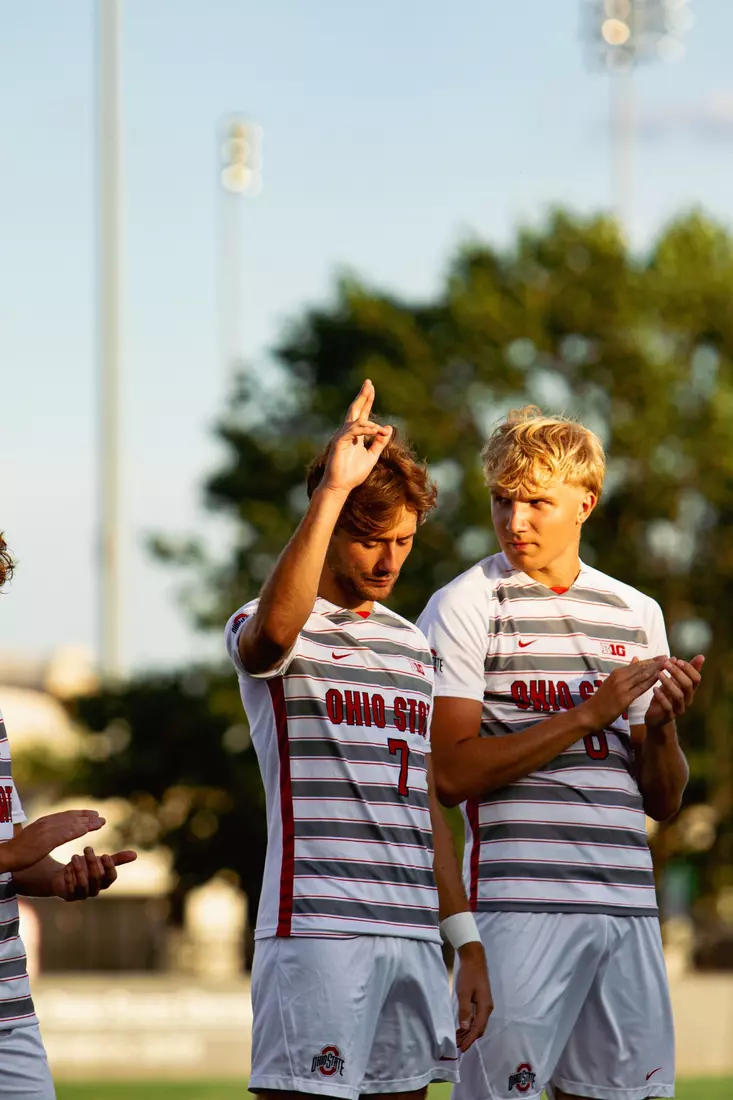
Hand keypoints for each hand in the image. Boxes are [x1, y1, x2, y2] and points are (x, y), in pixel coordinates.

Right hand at [1, 811, 104, 873]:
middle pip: (71, 817)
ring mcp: (46, 830)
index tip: (91, 814)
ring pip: (72, 823)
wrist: (7, 856)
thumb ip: (43, 834)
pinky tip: (87, 829)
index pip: (65, 815)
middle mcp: (46, 823)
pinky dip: (78, 829)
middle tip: (100, 817)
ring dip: (87, 822)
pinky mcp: (46, 840)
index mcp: (43, 822)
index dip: (80, 814)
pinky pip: (66, 833)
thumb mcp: (33, 839)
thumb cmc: (18, 851)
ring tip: (100, 822)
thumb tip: (50, 836)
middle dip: (87, 816)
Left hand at [52, 846, 136, 901]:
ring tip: (74, 856)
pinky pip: (70, 889)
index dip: (109, 868)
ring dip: (79, 870)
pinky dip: (68, 878)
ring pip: (83, 885)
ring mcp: (82, 894)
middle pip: (96, 878)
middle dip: (92, 863)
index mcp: (104, 882)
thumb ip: (117, 859)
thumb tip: (135, 854)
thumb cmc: (86, 867)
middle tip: (87, 848)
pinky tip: (67, 867)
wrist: (65, 875)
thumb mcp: (101, 861)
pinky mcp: (69, 896)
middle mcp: (95, 890)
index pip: (111, 878)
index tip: (104, 855)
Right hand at [319, 380, 392, 494]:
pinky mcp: (339, 442)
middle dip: (363, 397)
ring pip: (356, 421)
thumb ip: (379, 443)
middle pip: (356, 410)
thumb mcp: (372, 456)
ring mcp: (342, 436)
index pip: (362, 414)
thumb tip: (388, 429)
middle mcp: (348, 433)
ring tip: (380, 429)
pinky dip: (365, 429)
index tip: (371, 388)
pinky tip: (374, 430)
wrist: (341, 486)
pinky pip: (353, 431)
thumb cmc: (354, 473)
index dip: (367, 401)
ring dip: (370, 423)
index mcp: (356, 435)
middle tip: (368, 383)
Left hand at [454, 940, 492, 1052]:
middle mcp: (487, 1008)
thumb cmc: (469, 975)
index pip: (478, 1029)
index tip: (462, 1049)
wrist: (474, 959)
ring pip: (478, 1023)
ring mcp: (485, 1004)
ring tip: (458, 1039)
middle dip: (470, 1038)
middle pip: (480, 1028)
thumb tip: (465, 1028)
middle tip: (458, 1046)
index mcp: (485, 1007)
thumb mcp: (464, 993)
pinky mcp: (481, 1001)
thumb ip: (464, 1010)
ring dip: (469, 1032)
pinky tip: (461, 1027)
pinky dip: (469, 1024)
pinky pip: (476, 1017)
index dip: (470, 1040)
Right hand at [581, 656, 668, 731]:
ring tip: (668, 665)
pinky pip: (640, 688)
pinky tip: (660, 679)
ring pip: (642, 676)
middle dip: (656, 662)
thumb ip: (626, 672)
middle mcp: (619, 677)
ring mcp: (621, 687)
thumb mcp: (612, 682)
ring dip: (656, 670)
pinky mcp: (624, 698)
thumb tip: (636, 659)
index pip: (638, 664)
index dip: (651, 660)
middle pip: (641, 668)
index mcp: (617, 673)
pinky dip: (651, 682)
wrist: (590, 714)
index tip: (663, 656)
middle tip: (669, 657)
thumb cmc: (601, 700)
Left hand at [645, 654, 703, 731]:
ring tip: (659, 674)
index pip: (696, 678)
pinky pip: (667, 707)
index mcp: (690, 690)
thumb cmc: (666, 696)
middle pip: (688, 685)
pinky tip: (654, 689)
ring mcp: (679, 709)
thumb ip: (684, 670)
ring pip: (679, 696)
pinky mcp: (669, 716)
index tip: (677, 660)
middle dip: (677, 673)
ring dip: (669, 683)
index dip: (689, 668)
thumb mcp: (675, 682)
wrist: (656, 718)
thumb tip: (700, 656)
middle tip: (666, 663)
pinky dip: (661, 697)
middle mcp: (687, 700)